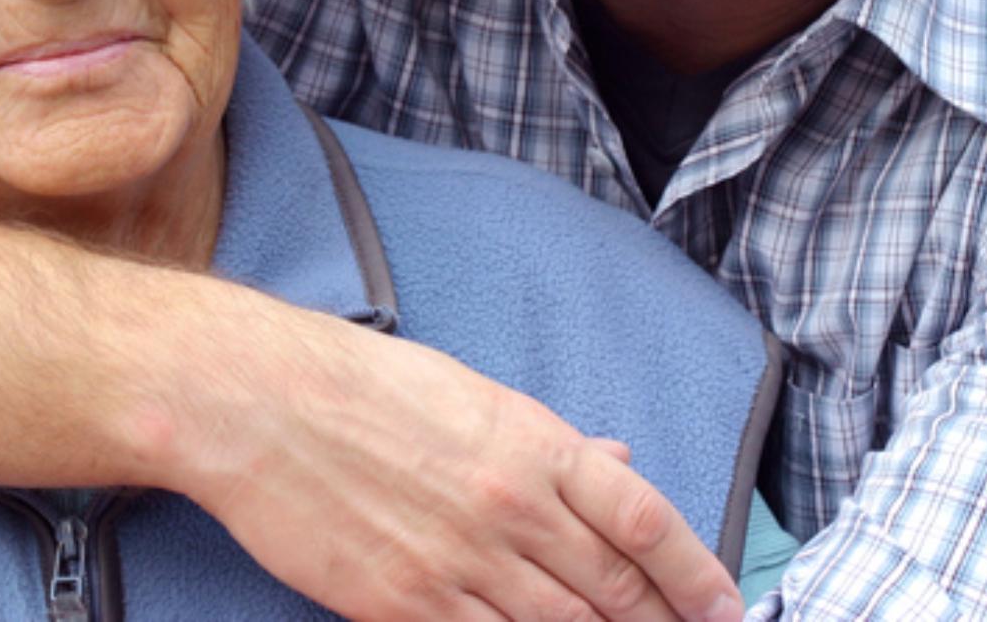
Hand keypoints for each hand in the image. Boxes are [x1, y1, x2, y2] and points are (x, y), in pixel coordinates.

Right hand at [171, 310, 743, 621]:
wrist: (260, 403)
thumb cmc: (362, 386)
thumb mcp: (471, 395)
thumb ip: (550, 443)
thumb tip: (618, 464)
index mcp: (531, 443)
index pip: (644, 520)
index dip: (697, 573)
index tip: (725, 606)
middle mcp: (509, 508)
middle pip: (615, 590)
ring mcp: (458, 563)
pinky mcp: (405, 606)